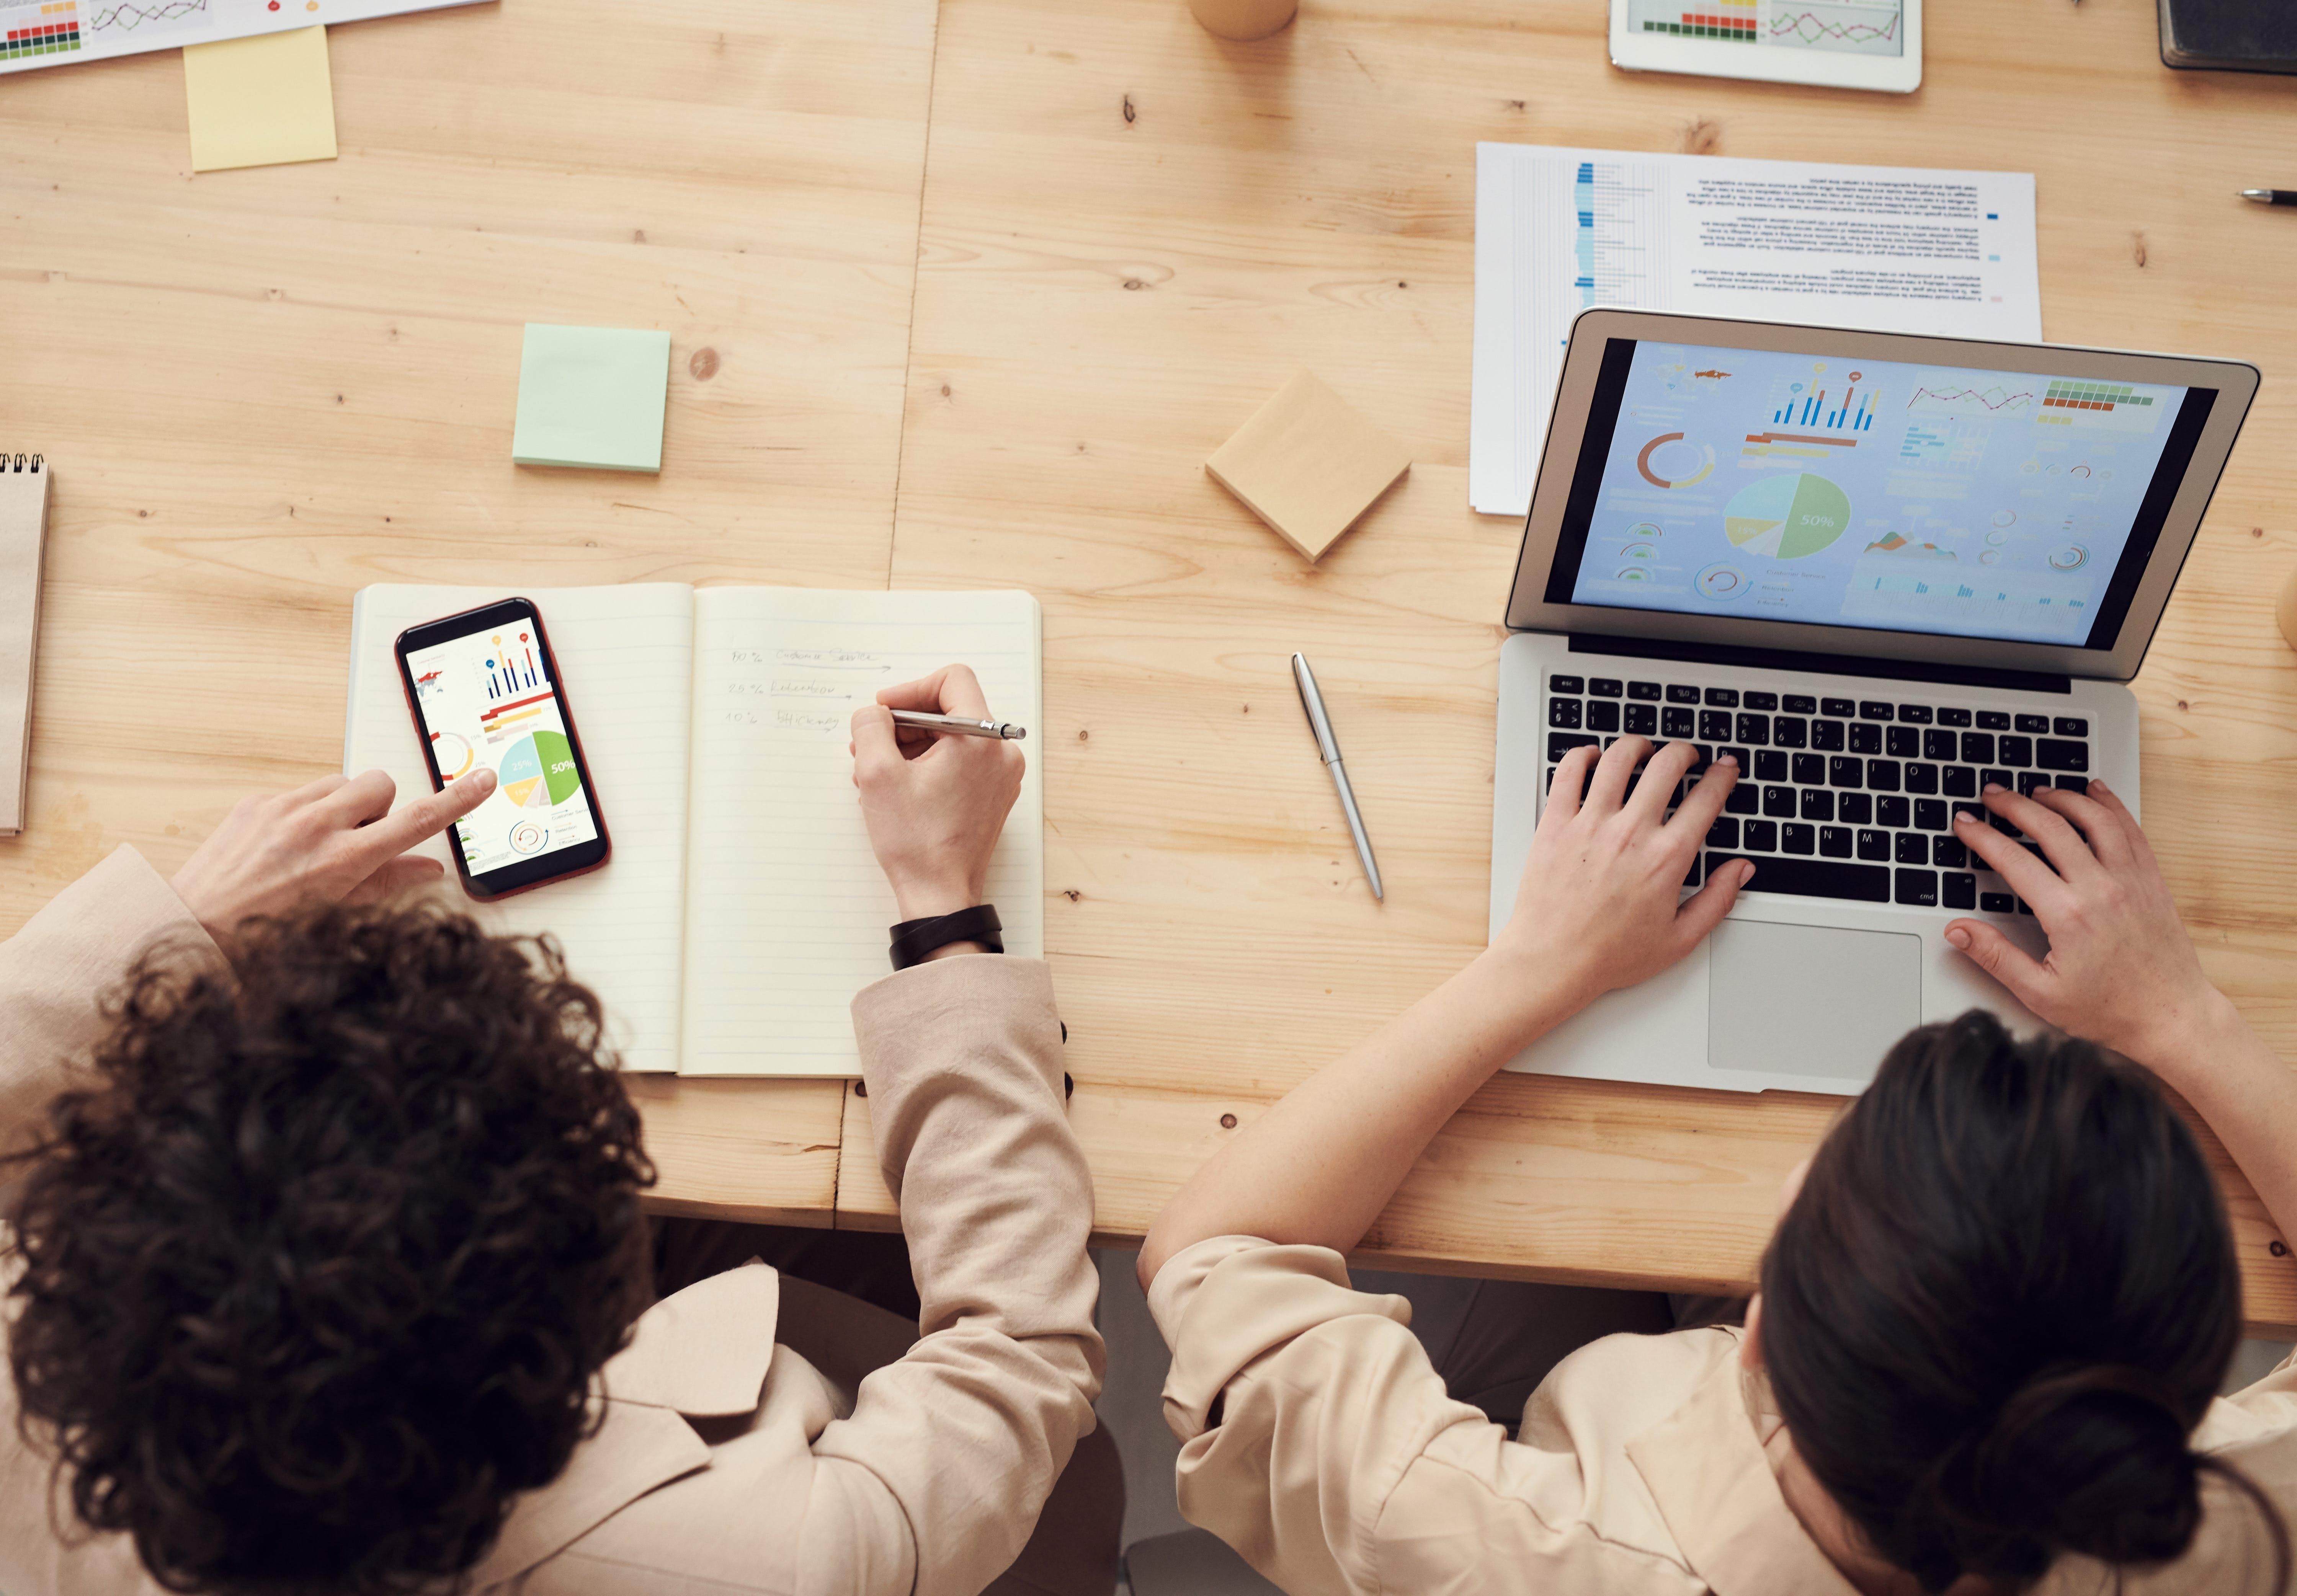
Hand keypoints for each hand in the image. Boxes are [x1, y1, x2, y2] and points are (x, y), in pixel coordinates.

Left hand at [170, 766, 496, 948]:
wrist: (194, 923)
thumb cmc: (264, 931)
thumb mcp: (337, 913)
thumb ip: (387, 883)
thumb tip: (429, 868)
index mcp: (343, 859)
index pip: (416, 820)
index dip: (456, 799)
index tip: (482, 780)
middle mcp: (316, 826)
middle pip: (380, 784)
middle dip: (381, 806)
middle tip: (364, 840)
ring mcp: (283, 808)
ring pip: (342, 782)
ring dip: (344, 806)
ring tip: (322, 843)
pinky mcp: (257, 801)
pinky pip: (301, 791)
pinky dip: (306, 811)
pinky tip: (288, 844)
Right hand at [850, 665, 1025, 927]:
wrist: (940, 896)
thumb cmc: (915, 842)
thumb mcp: (877, 773)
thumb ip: (870, 726)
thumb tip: (874, 713)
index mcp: (981, 739)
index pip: (952, 681)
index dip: (910, 690)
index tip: (883, 711)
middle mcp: (1001, 754)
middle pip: (949, 711)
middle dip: (902, 724)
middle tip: (868, 746)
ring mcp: (1000, 777)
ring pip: (950, 739)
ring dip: (908, 748)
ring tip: (874, 774)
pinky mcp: (992, 796)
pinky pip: (958, 764)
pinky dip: (926, 767)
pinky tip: (896, 789)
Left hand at [1493, 738, 1751, 1010]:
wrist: (1553, 961)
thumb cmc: (1611, 955)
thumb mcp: (1680, 939)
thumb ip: (1717, 900)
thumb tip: (1741, 870)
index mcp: (1667, 858)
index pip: (1706, 798)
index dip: (1722, 776)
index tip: (1724, 768)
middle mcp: (1631, 833)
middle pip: (1667, 766)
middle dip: (1684, 752)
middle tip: (1686, 755)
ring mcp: (1590, 824)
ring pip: (1618, 759)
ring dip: (1637, 745)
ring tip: (1643, 749)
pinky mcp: (1555, 824)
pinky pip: (1569, 772)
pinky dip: (1583, 755)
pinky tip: (1592, 757)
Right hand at [1943, 778, 2230, 1070]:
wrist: (2172, 1017)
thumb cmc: (2109, 1010)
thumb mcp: (2040, 993)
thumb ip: (1994, 956)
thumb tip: (1957, 930)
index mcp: (2068, 915)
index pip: (2013, 859)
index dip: (1982, 836)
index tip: (1965, 823)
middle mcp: (2101, 889)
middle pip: (2051, 827)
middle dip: (2014, 805)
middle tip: (1993, 795)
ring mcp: (2132, 880)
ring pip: (2094, 818)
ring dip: (2062, 797)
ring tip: (2038, 791)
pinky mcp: (2152, 881)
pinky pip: (2130, 830)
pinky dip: (2110, 805)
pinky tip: (2095, 793)